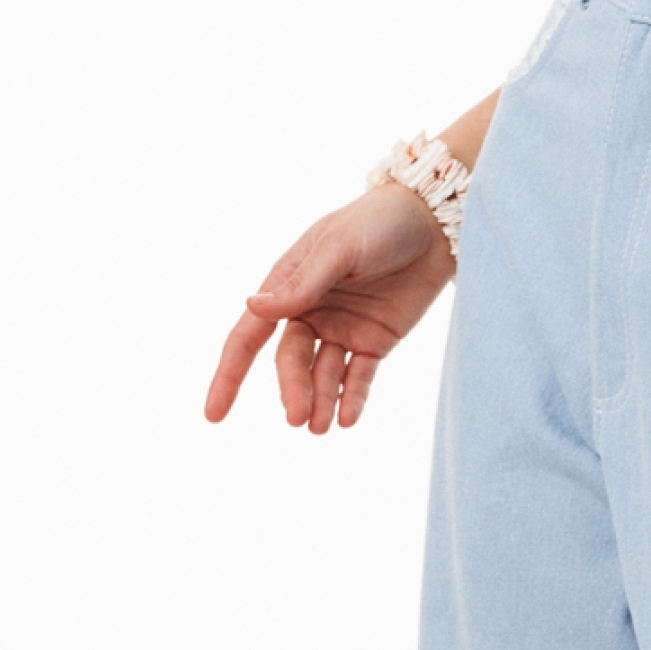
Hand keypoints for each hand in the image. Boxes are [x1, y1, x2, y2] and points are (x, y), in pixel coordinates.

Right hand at [204, 182, 453, 432]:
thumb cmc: (380, 222)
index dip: (229, 375)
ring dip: (320, 401)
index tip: (214, 414)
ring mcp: (343, 327)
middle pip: (291, 360)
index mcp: (288, 284)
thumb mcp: (339, 248)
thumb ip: (302, 283)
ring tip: (322, 427)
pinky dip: (352, 398)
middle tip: (297, 419)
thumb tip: (253, 307)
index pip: (249, 335)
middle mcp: (311, 310)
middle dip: (293, 389)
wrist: (436, 221)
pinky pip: (359, 376)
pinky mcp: (375, 340)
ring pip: (323, 373)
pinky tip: (348, 418)